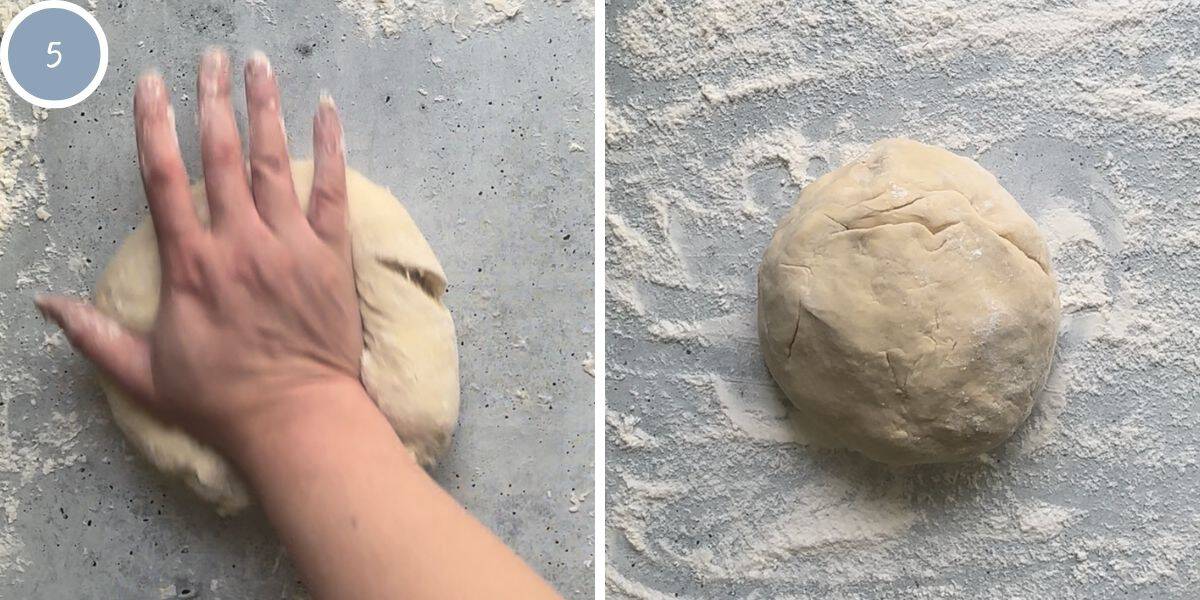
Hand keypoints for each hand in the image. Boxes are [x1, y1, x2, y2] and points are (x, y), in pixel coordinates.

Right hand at [36, 49, 362, 452]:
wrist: (297, 418)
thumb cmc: (220, 401)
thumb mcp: (143, 374)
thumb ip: (95, 335)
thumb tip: (45, 304)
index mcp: (191, 265)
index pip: (165, 180)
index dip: (154, 127)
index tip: (150, 86)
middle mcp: (239, 243)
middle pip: (221, 156)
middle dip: (212, 100)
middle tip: (210, 58)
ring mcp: (289, 245)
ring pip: (274, 162)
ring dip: (265, 109)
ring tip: (258, 65)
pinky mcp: (329, 255)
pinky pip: (331, 190)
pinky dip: (331, 147)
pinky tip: (325, 110)